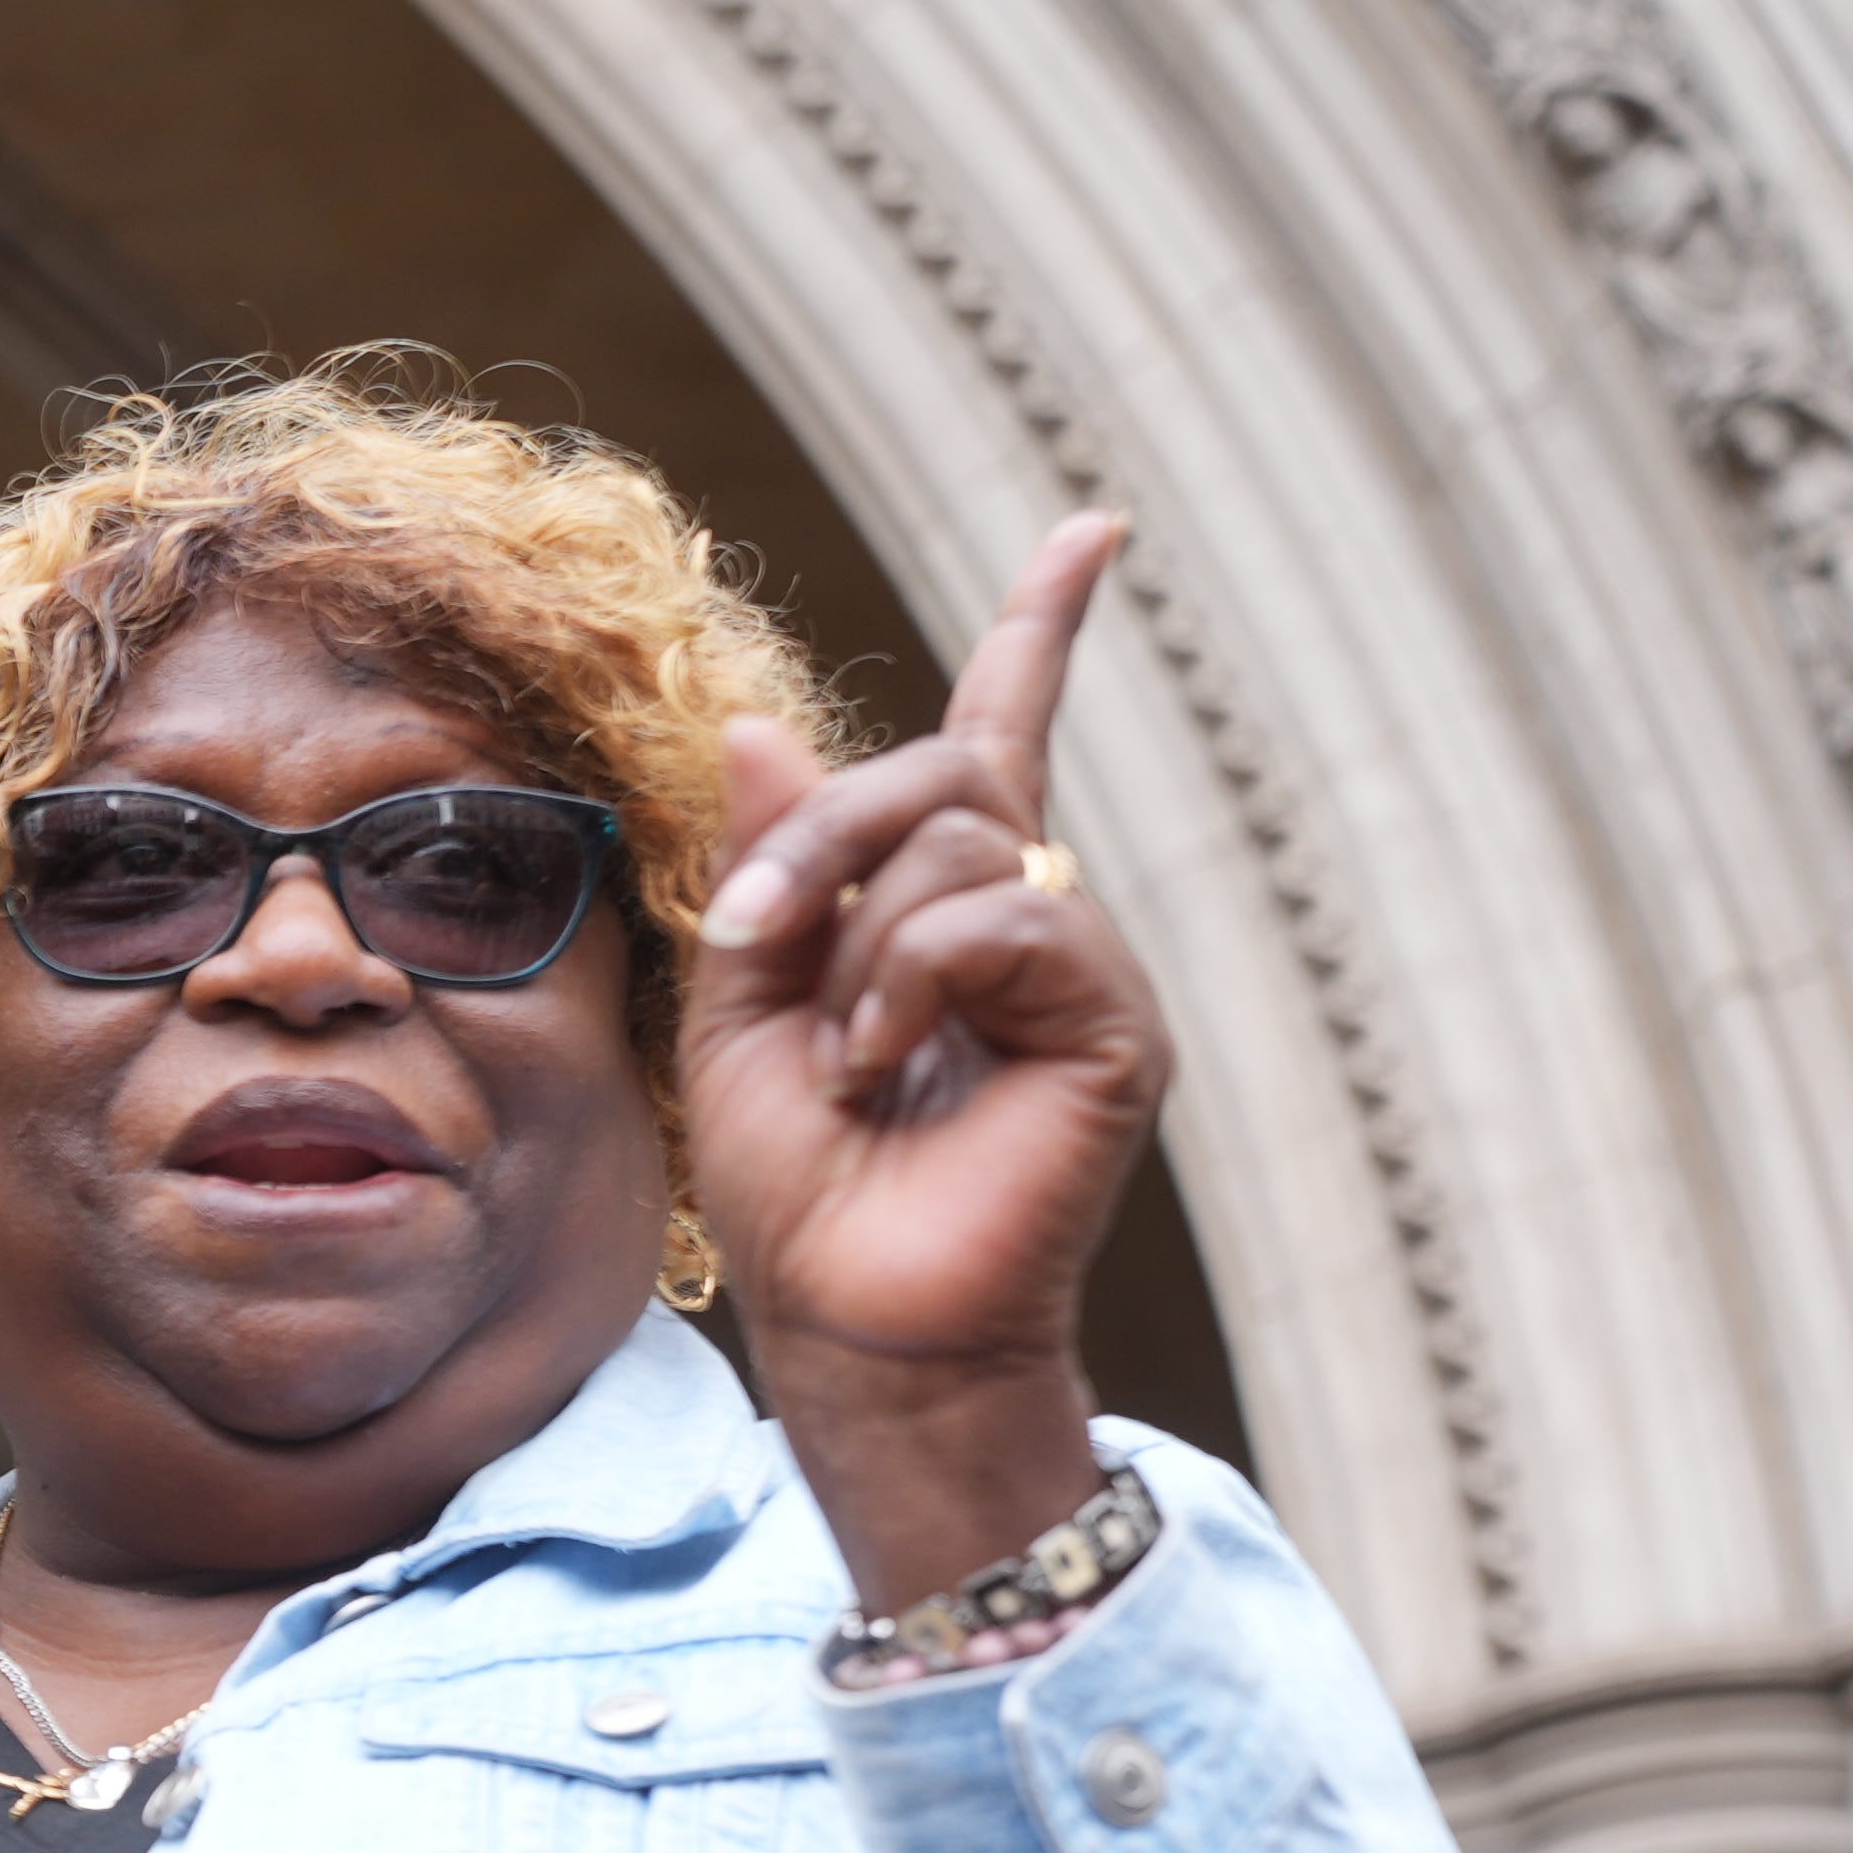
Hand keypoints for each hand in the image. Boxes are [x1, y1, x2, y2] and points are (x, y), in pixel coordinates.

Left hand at [680, 512, 1170, 1611]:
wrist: (853, 1321)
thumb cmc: (799, 1188)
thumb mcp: (739, 1008)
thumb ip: (764, 872)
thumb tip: (761, 727)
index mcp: (946, 911)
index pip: (1008, 738)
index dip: (1045, 633)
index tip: (1093, 532)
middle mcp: (1032, 922)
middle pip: (944, 777)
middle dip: (819, 840)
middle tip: (748, 938)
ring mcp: (1081, 972)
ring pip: (963, 849)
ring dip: (854, 938)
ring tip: (838, 1055)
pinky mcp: (1112, 1027)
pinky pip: (1004, 925)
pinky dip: (909, 986)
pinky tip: (884, 1070)